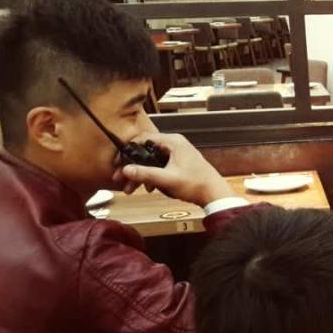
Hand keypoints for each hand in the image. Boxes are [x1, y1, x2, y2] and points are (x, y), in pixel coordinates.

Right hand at [112, 133, 231, 206]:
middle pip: (145, 152)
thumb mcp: (167, 179)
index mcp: (172, 142)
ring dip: (140, 174)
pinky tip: (148, 188)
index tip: (118, 164)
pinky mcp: (178, 163)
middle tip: (119, 179)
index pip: (142, 139)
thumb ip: (146, 174)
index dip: (128, 152)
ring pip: (151, 161)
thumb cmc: (196, 184)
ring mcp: (176, 153)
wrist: (214, 194)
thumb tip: (125, 170)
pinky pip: (159, 166)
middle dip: (132, 167)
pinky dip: (151, 176)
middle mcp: (174, 144)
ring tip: (131, 189)